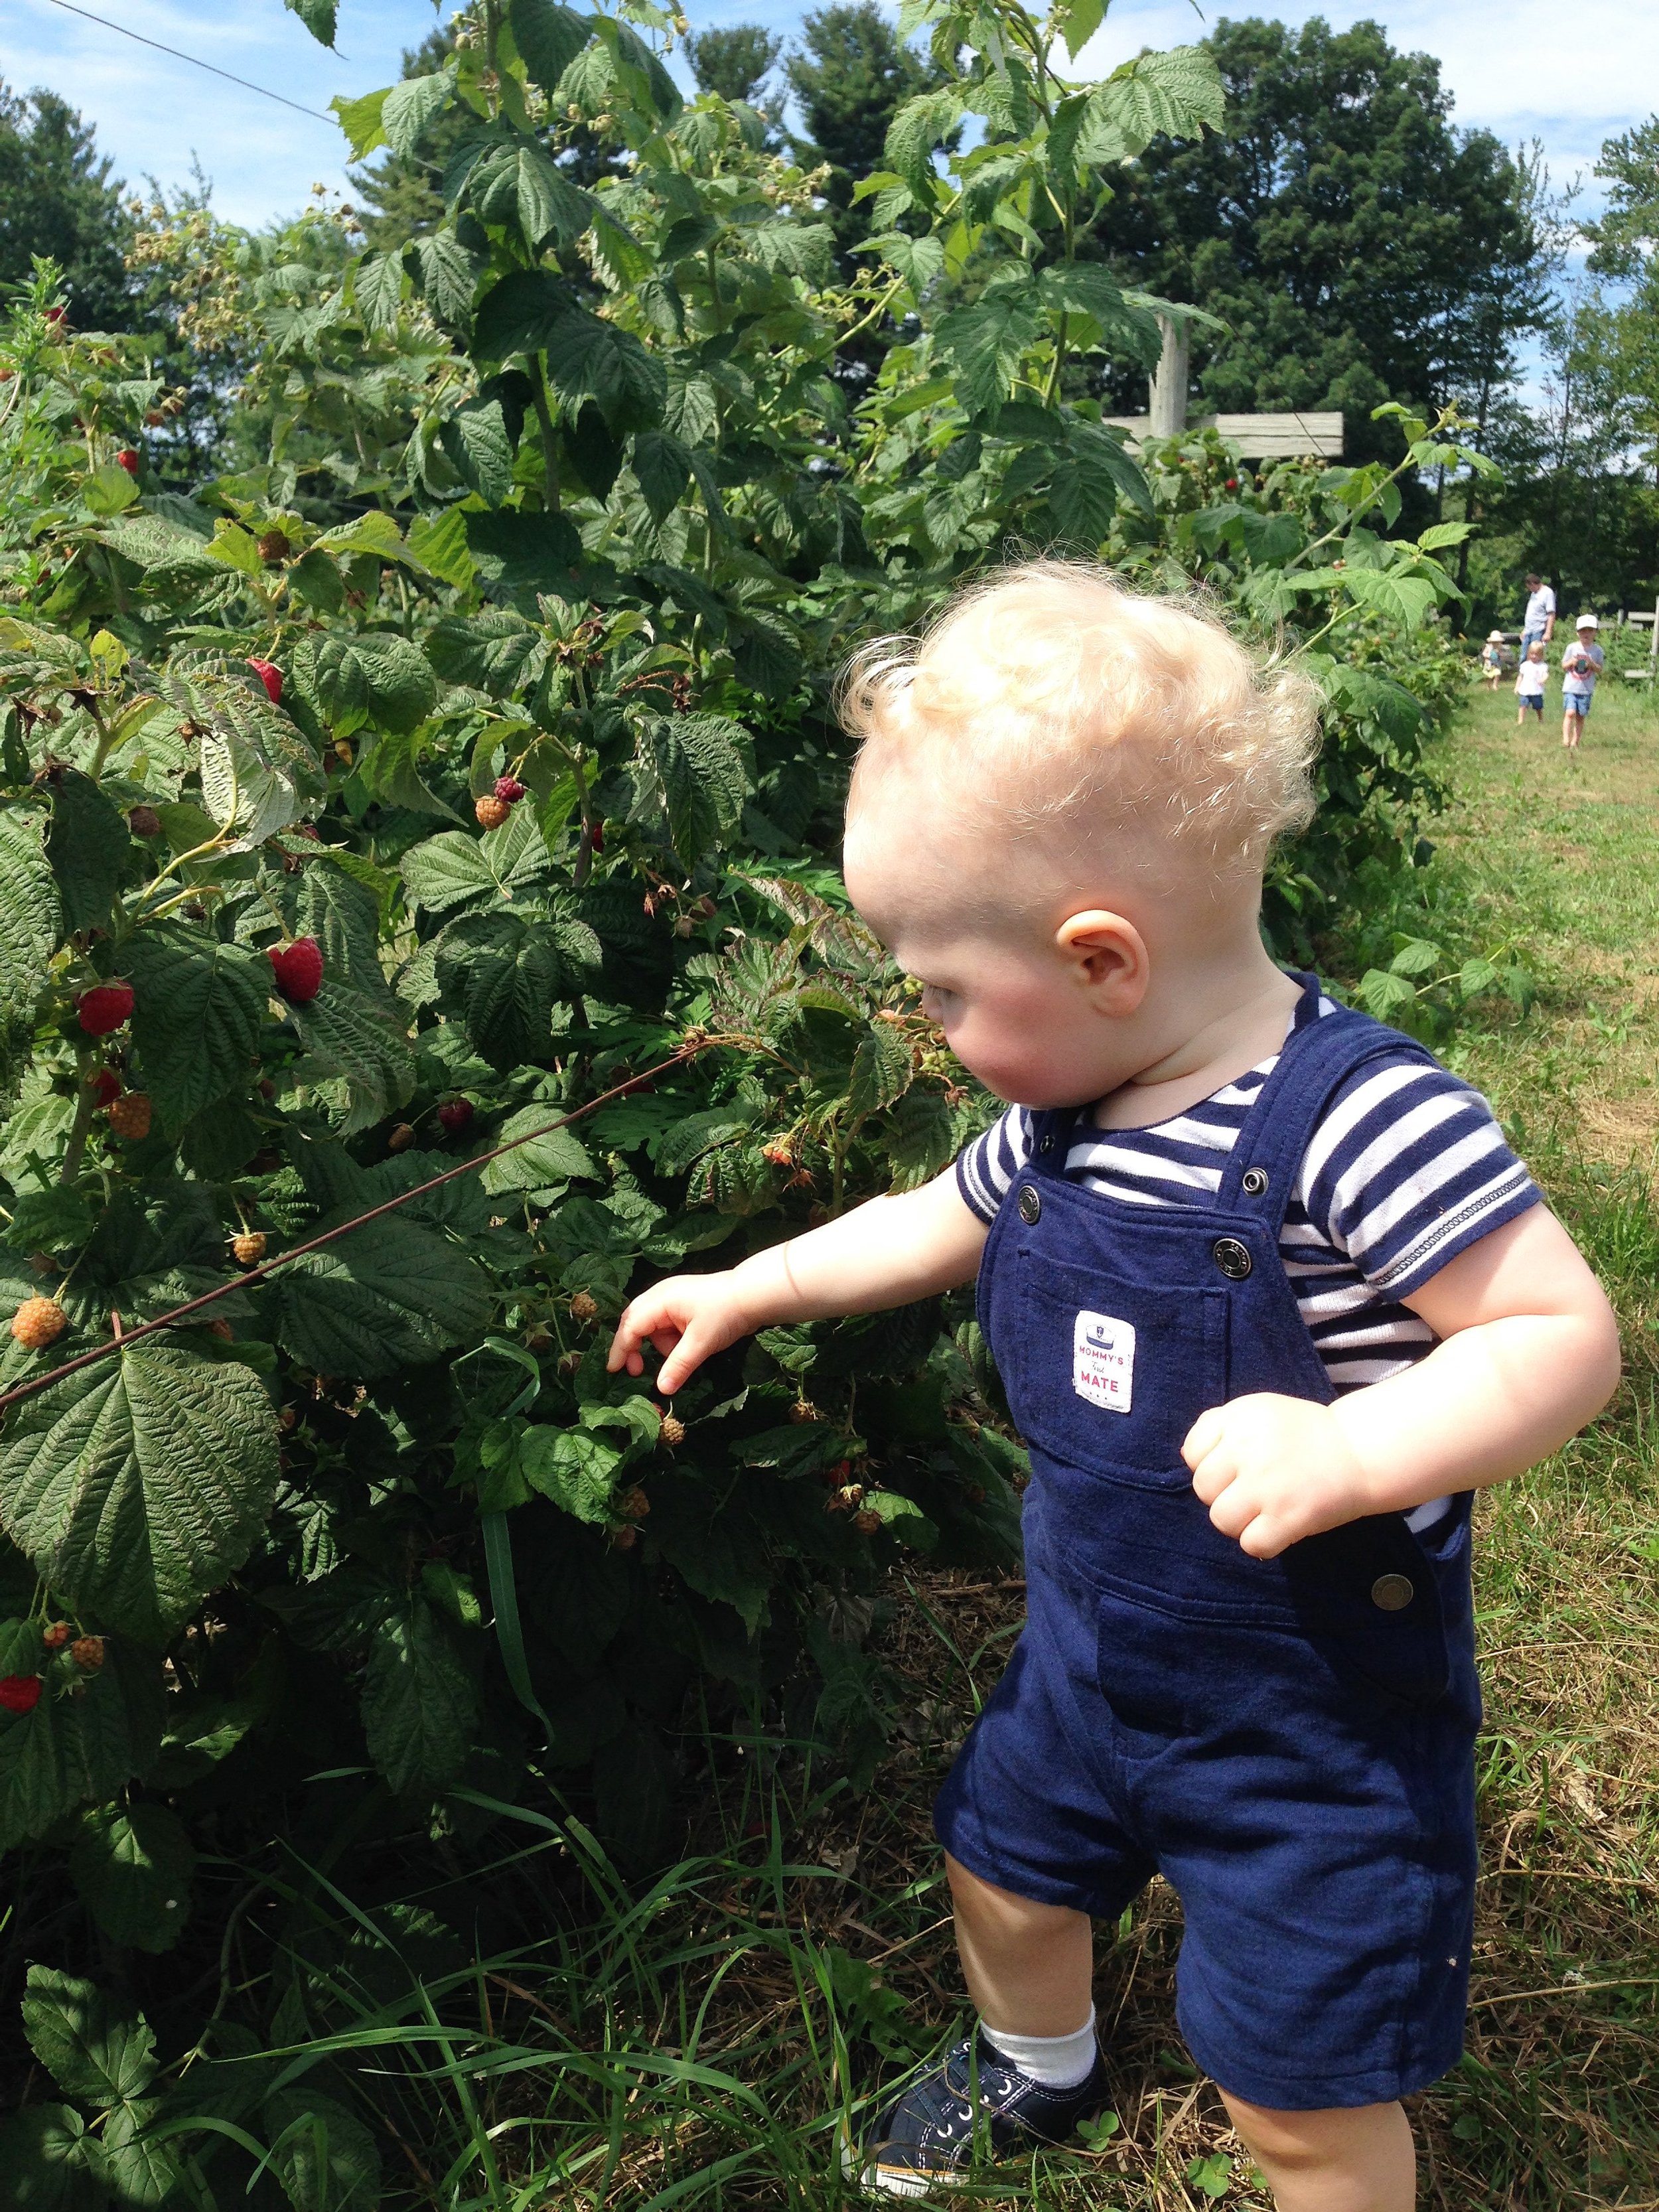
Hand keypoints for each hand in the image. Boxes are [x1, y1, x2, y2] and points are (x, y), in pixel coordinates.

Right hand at [607, 1269, 755, 1393]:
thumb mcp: (701, 1343)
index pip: (630, 1326)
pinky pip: (666, 1326)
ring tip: (681, 1357)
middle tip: (636, 1371)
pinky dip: (671, 1341)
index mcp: (660, 1299)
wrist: (754, 1295)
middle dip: (634, 1347)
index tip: (613, 1371)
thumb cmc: (725, 1314)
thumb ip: (678, 1365)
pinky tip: (687, 1349)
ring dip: (659, 1346)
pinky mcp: (684, 1306)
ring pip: (652, 1327)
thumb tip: (661, 1389)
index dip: (621, 1349)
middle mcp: (661, 1296)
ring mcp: (672, 1299)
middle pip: (635, 1322)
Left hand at [1181, 1393, 1374, 1558]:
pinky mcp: (1289, 1517)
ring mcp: (1267, 1485)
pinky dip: (1262, 1543)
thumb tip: (1189, 1459)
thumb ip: (1219, 1426)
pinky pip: (1251, 1544)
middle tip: (1250, 1492)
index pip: (1192, 1453)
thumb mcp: (1258, 1411)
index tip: (1234, 1467)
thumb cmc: (1303, 1433)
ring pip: (1221, 1520)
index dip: (1209, 1465)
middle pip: (1203, 1489)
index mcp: (1239, 1418)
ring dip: (1239, 1522)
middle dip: (1222, 1495)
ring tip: (1262, 1511)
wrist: (1359, 1452)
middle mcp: (1248, 1448)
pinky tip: (1277, 1528)